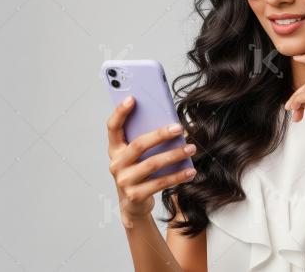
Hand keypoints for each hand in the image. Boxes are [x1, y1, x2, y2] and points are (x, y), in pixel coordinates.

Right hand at [105, 95, 197, 227]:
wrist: (133, 206)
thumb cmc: (139, 173)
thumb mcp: (136, 157)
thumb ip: (145, 141)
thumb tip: (170, 125)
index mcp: (115, 150)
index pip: (113, 127)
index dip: (120, 112)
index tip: (132, 98)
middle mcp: (116, 164)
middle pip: (138, 145)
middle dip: (160, 135)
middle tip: (179, 128)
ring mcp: (124, 181)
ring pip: (152, 164)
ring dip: (174, 155)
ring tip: (191, 148)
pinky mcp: (135, 196)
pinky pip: (160, 183)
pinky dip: (177, 176)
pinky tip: (190, 171)